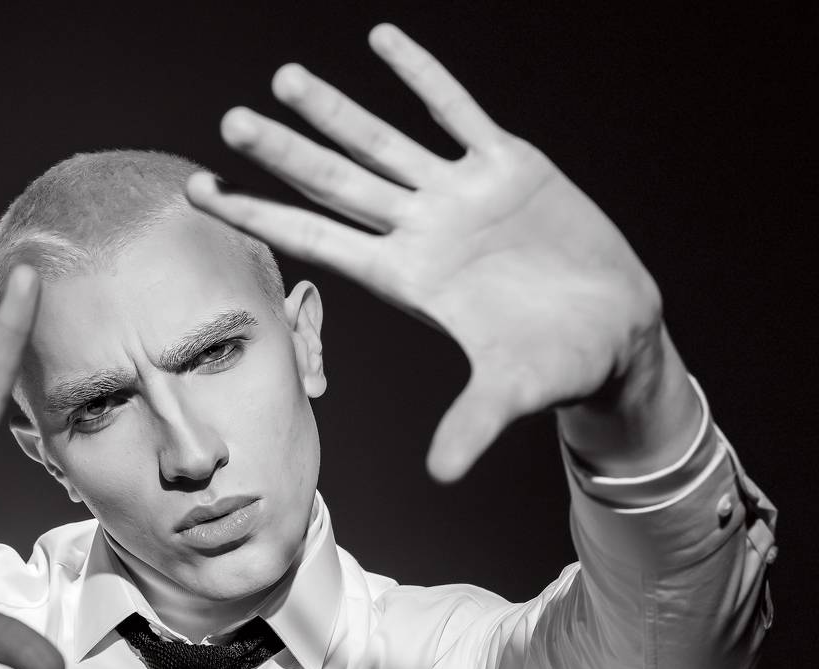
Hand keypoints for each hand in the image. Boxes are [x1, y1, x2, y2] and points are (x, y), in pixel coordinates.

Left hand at [187, 24, 666, 482]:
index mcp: (408, 279)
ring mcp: (460, 194)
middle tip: (231, 121)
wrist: (616, 330)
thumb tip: (442, 475)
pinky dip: (423, 76)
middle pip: (336, 184)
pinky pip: (458, 110)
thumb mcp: (514, 390)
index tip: (202, 192)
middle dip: (284, 153)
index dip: (260, 215)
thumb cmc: (560, 364)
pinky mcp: (508, 166)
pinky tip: (384, 39)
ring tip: (286, 77)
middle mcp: (421, 231)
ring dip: (337, 109)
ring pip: (384, 141)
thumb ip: (473, 423)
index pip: (316, 240)